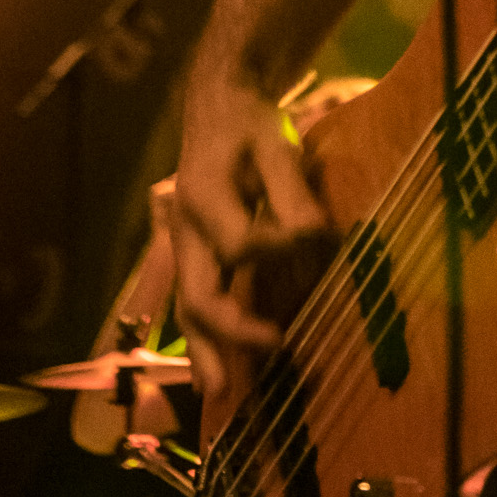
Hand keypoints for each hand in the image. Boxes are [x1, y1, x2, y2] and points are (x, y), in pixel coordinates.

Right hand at [172, 77, 328, 397]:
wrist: (218, 104)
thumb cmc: (251, 124)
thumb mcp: (276, 144)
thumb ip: (292, 191)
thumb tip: (311, 237)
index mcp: (205, 198)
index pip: (240, 244)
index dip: (275, 252)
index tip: (311, 245)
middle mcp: (186, 229)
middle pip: (196, 292)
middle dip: (223, 334)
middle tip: (256, 365)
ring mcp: (185, 244)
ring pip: (189, 305)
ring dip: (204, 350)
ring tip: (218, 392)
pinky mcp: (194, 252)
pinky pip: (195, 298)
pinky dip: (205, 335)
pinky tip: (217, 369)